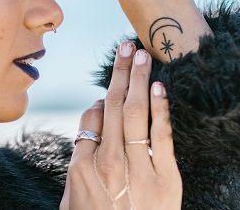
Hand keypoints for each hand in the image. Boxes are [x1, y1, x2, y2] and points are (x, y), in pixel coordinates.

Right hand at [60, 42, 181, 208]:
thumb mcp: (72, 202)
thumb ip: (77, 168)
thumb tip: (84, 139)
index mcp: (82, 169)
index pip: (90, 119)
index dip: (98, 101)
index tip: (106, 93)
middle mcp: (109, 164)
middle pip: (111, 106)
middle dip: (119, 72)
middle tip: (126, 45)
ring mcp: (139, 170)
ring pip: (135, 114)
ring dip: (139, 80)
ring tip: (143, 54)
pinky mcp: (167, 179)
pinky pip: (163, 136)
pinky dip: (161, 109)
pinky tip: (160, 88)